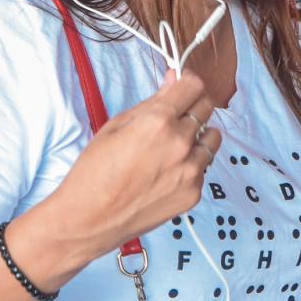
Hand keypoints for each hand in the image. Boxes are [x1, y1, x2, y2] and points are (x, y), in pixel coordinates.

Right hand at [42, 72, 220, 264]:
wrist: (89, 219)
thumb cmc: (94, 171)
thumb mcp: (116, 125)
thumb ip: (152, 102)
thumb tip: (173, 80)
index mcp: (159, 121)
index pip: (194, 85)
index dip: (186, 82)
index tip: (180, 87)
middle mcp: (180, 143)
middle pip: (207, 108)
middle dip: (192, 106)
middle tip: (173, 116)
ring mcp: (191, 171)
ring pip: (212, 138)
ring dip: (197, 135)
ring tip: (172, 146)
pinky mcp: (193, 193)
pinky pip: (203, 167)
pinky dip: (191, 164)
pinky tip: (166, 172)